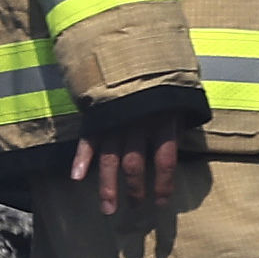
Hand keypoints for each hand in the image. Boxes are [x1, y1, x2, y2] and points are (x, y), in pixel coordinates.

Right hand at [67, 86, 198, 215]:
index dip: (164, 183)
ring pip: (111, 159)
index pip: (165, 160)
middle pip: (135, 165)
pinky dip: (81, 158)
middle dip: (136, 190)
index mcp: (163, 120)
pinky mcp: (97, 115)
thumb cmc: (163, 75)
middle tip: (136, 209)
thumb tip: (181, 143)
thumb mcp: (178, 96)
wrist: (133, 48)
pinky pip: (88, 140)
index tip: (162, 203)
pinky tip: (77, 178)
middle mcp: (138, 123)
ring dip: (108, 187)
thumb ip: (178, 120)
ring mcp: (115, 120)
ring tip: (108, 209)